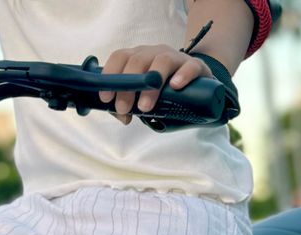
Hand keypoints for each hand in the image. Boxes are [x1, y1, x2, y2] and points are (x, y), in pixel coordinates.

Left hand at [98, 45, 212, 124]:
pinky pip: (190, 66)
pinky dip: (182, 75)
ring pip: (162, 61)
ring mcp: (175, 57)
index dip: (110, 75)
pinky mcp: (195, 66)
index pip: (120, 56)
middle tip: (124, 108)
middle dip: (128, 86)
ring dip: (150, 86)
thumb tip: (122, 116)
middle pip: (137, 61)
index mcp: (138, 57)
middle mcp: (154, 53)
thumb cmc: (162, 90)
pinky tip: (175, 86)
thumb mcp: (142, 97)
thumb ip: (128, 106)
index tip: (106, 97)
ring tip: (145, 107)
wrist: (194, 85)